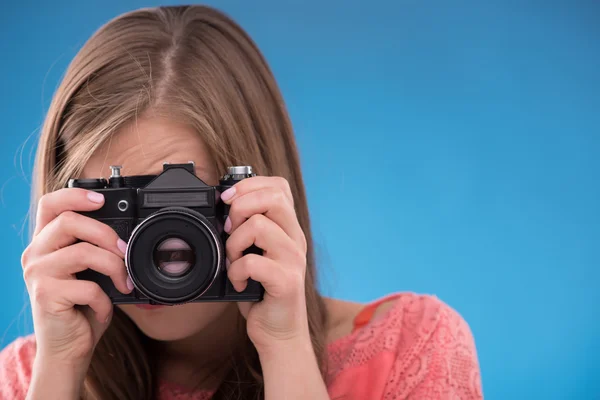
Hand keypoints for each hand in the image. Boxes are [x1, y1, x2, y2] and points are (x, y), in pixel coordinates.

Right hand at [21, 188, 131, 368]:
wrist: (69, 348)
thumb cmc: (82, 307)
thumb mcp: (89, 272)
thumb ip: (95, 248)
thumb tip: (126, 236)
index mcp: (46, 242)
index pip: (50, 204)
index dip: (75, 195)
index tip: (101, 200)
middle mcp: (35, 254)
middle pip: (70, 221)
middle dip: (107, 234)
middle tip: (125, 252)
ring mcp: (37, 274)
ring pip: (83, 252)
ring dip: (114, 267)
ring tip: (123, 283)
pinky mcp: (45, 295)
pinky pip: (88, 287)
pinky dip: (105, 299)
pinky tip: (103, 308)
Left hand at [221, 176, 309, 352]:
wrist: (280, 331)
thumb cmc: (263, 291)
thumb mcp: (257, 253)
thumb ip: (248, 229)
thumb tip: (222, 206)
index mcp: (288, 228)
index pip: (279, 186)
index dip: (249, 185)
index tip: (227, 199)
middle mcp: (295, 239)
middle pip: (273, 198)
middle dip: (240, 207)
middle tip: (228, 229)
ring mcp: (293, 260)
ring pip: (259, 226)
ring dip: (234, 242)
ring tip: (232, 260)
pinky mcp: (286, 281)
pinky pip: (253, 262)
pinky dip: (236, 271)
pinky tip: (237, 282)